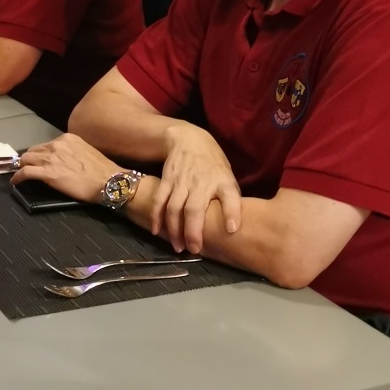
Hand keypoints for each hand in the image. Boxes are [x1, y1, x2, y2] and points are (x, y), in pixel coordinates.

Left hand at [13, 133, 117, 204]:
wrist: (109, 181)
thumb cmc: (102, 171)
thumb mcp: (85, 152)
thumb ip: (71, 152)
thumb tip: (63, 160)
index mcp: (67, 139)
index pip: (46, 144)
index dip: (41, 154)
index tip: (40, 160)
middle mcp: (57, 145)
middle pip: (33, 150)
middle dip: (30, 159)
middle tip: (29, 167)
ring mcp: (50, 158)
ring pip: (26, 159)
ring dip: (22, 167)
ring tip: (20, 174)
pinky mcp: (46, 173)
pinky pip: (24, 172)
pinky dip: (17, 177)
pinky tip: (15, 182)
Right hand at [150, 124, 240, 252]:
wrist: (188, 139)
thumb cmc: (212, 164)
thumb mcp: (227, 176)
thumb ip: (228, 198)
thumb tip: (231, 226)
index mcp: (223, 182)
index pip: (231, 197)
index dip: (231, 213)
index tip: (232, 229)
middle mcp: (202, 183)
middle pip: (195, 209)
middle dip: (193, 231)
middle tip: (194, 250)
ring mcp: (182, 182)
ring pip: (174, 208)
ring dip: (174, 230)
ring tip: (178, 247)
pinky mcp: (167, 180)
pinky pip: (159, 201)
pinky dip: (156, 217)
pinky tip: (157, 231)